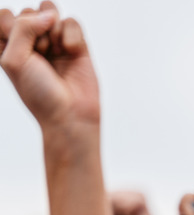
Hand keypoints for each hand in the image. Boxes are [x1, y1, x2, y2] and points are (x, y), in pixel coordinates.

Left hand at [0, 2, 99, 127]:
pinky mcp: (76, 44)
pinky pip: (72, 22)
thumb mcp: (15, 60)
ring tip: (55, 52)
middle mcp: (31, 41)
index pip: (5, 15)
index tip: (18, 51)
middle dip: (35, 32)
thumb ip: (24, 28)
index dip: (12, 27)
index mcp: (8, 45)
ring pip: (51, 12)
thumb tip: (50, 14)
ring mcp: (54, 41)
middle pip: (29, 11)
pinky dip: (71, 36)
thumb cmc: (38, 93)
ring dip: (53, 31)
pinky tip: (71, 52)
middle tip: (40, 57)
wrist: (70, 114)